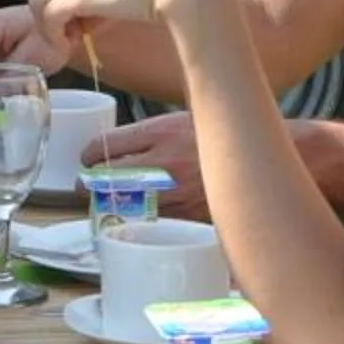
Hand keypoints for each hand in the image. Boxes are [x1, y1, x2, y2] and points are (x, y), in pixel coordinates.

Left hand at [81, 111, 212, 219]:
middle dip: (90, 185)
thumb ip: (149, 135)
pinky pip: (157, 221)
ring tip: (104, 207)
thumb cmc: (217, 137)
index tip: (85, 161)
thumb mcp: (180, 121)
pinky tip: (138, 221)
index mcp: (159, 133)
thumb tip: (113, 146)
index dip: (88, 156)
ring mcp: (177, 192)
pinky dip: (144, 222)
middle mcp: (164, 162)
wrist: (259, 157)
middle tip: (84, 189)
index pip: (106, 146)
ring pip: (129, 205)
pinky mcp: (191, 216)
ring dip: (113, 207)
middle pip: (109, 178)